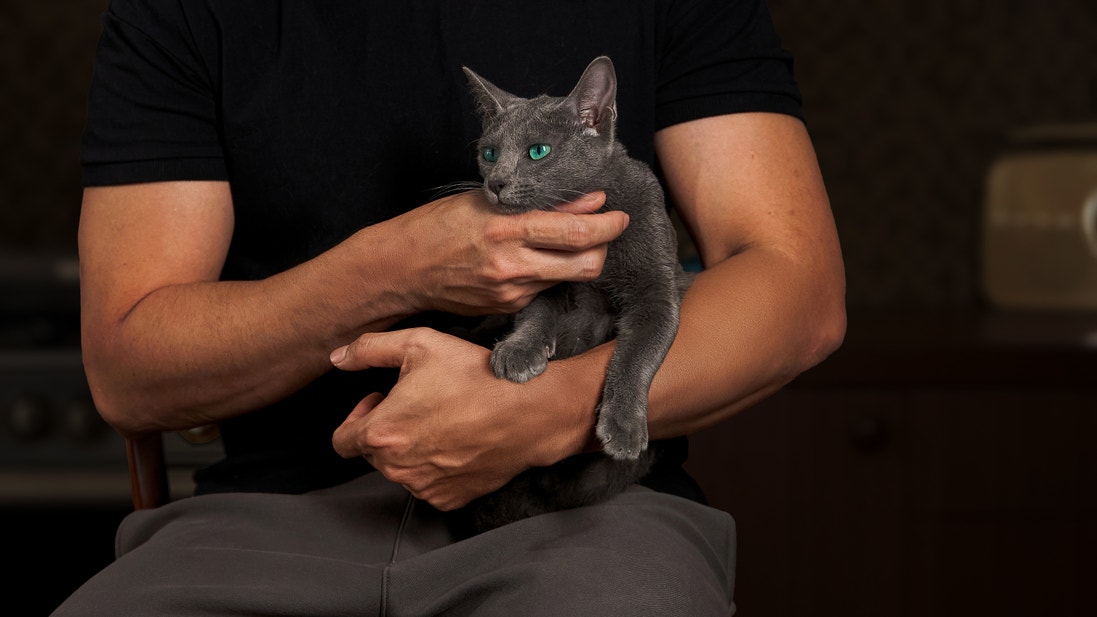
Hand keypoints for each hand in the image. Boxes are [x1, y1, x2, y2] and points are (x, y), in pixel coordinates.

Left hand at [329, 327, 596, 509]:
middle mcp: (396, 467)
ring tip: (443, 420)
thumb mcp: (420, 343)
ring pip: (401, 469)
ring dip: (411, 448)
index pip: (341, 440)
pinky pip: (429, 484)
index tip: (381, 400)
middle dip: (387, 428)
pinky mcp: (449, 499)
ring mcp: (423, 487)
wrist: (530, 412)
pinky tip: (457, 441)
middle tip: (418, 403)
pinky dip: (435, 467)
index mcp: (380, 432)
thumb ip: (369, 349)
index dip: (357, 416)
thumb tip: (337, 358)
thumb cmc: (476, 376)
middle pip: (373, 453)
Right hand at [384, 190, 627, 315]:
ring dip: (578, 260)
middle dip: (604, 248)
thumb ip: (544, 203)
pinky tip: (534, 260)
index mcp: (507, 228)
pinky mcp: (507, 308)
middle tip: (604, 232)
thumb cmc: (440, 225)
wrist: (403, 269)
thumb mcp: (488, 201)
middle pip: (586, 265)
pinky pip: (543, 289)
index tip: (620, 216)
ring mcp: (511, 292)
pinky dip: (548, 273)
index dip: (608, 225)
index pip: (577, 231)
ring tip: (568, 241)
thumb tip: (590, 199)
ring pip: (568, 278)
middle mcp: (512, 265)